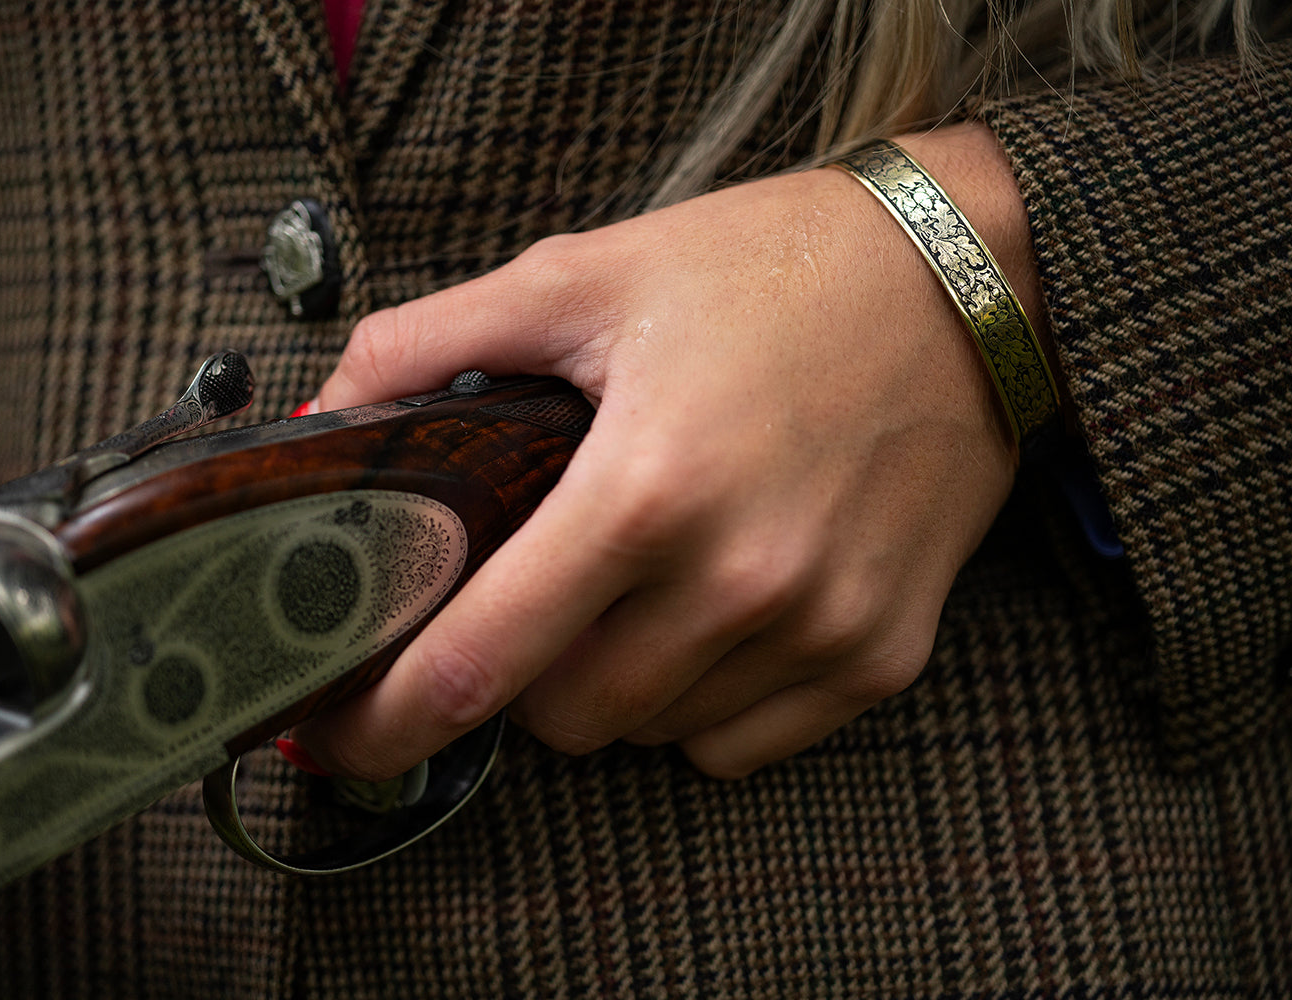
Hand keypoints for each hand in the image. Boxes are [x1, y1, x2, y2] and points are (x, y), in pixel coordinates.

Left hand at [293, 123, 1042, 778]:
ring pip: (651, 735)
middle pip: (562, 719)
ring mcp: (819, 629)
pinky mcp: (881, 655)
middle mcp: (738, 581)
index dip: (388, 721)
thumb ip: (434, 343)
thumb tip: (325, 419)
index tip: (339, 741)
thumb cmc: (774, 270)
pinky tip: (716, 613)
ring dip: (614, 682)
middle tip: (537, 590)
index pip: (480, 663)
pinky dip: (701, 703)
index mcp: (645, 489)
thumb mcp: (589, 275)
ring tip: (641, 579)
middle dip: (520, 673)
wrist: (966, 278)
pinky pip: (742, 744)